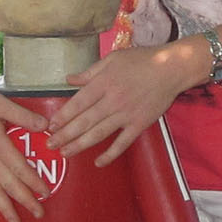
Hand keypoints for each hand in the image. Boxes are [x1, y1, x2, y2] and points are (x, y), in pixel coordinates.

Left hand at [52, 38, 200, 166]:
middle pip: (84, 121)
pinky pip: (123, 143)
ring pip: (99, 133)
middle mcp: (112, 100)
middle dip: (65, 135)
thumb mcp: (113, 59)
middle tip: (50, 145)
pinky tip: (98, 162)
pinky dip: (110, 154)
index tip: (51, 126)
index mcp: (104, 83)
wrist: (171, 68)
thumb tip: (69, 79)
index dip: (63, 116)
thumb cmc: (142, 60)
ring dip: (80, 145)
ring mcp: (126, 114)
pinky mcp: (140, 124)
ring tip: (65, 153)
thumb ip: (90, 72)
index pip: (78, 103)